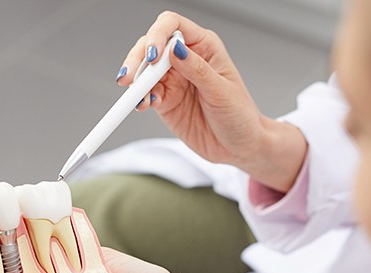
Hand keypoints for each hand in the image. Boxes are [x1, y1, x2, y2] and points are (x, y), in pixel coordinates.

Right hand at [119, 11, 307, 191]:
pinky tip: (142, 105)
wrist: (237, 147)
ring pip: (144, 72)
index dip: (158, 35)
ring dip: (136, 83)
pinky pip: (146, 95)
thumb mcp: (221, 91)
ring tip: (136, 97)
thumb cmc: (239, 116)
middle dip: (138, 60)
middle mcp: (185, 60)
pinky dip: (140, 99)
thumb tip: (175, 49)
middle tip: (130, 79)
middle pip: (151, 47)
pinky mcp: (165, 102)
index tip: (152, 56)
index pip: (173, 26)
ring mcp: (173, 81)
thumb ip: (197, 70)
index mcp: (204, 47)